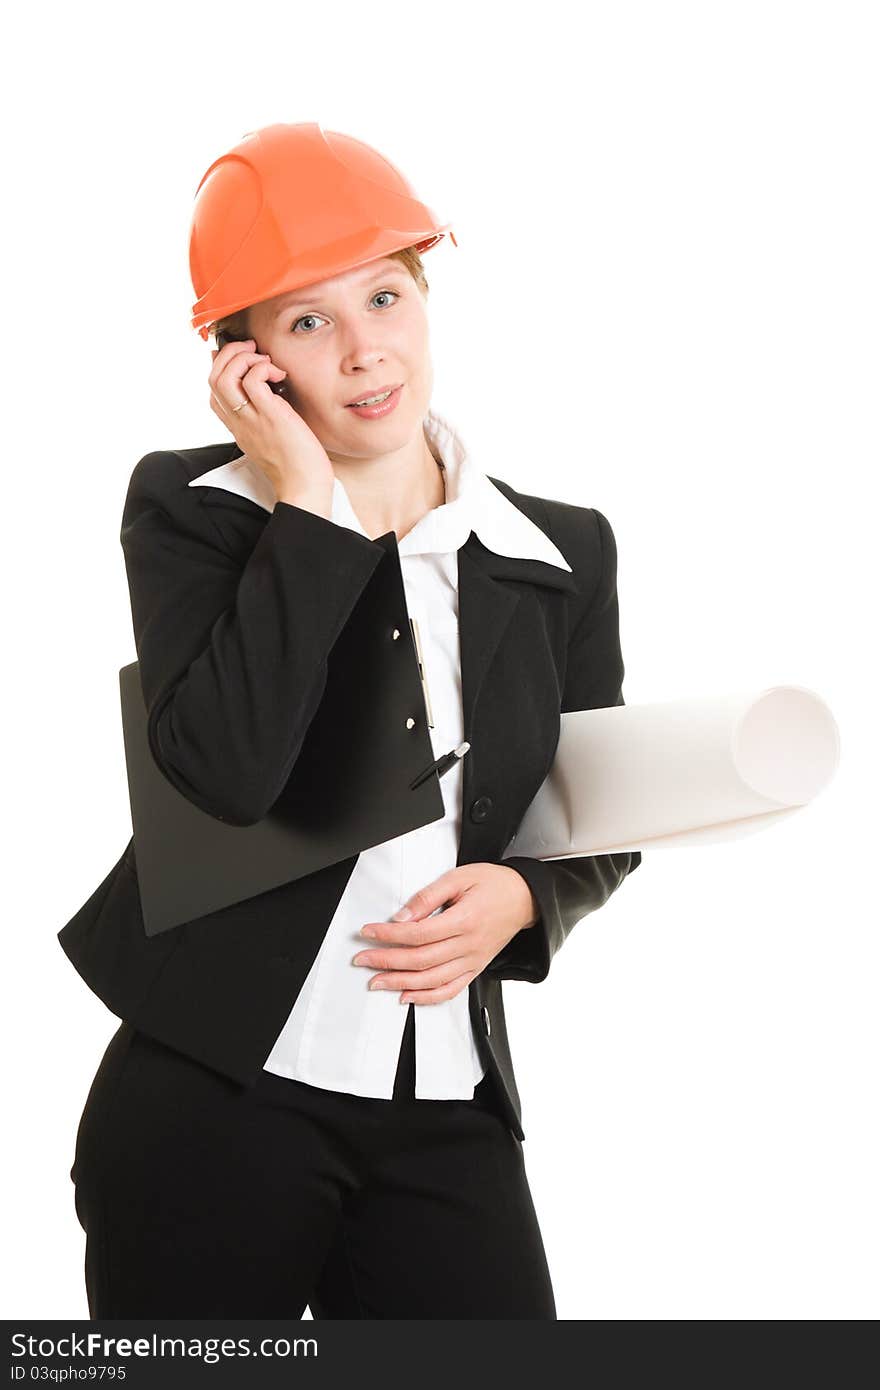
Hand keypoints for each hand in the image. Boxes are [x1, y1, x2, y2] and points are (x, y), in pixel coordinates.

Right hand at [208, 338, 334, 502]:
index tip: (243, 360)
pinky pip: (252, 381)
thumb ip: (266, 414)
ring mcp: (250, 419)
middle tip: (253, 350)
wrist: (304, 487)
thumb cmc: (297, 464)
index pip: (213, 392)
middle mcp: (238, 422)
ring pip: (223, 377)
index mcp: (237, 427)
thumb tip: (268, 387)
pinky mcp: (269, 416)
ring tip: (265, 361)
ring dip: (242, 358)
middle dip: (229, 354)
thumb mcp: (273, 436)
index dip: (222, 368)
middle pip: (212, 378)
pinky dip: (262, 368)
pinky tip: (278, 374)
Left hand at [351, 864, 539, 1003]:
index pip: (418, 934)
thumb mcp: (459, 878)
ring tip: (377, 982)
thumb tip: (402, 916)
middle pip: (421, 960)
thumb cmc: (493, 884)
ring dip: (401, 983)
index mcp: (464, 920)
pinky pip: (450, 990)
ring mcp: (473, 960)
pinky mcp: (475, 968)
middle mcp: (468, 945)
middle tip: (363, 960)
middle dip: (386, 961)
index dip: (389, 935)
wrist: (524, 898)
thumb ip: (428, 897)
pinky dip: (427, 998)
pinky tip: (408, 996)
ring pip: (432, 980)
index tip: (368, 932)